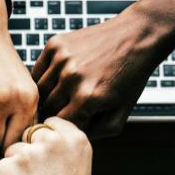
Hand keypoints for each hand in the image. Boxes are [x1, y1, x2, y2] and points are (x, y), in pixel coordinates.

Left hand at [0, 117, 92, 174]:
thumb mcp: (79, 171)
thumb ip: (63, 148)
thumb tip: (42, 133)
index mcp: (76, 139)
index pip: (50, 123)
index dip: (44, 141)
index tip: (47, 160)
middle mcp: (53, 141)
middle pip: (29, 134)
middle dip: (28, 152)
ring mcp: (28, 153)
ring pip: (12, 151)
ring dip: (15, 168)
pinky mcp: (6, 167)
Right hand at [32, 0, 174, 137]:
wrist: (136, 36)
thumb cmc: (130, 76)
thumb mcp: (121, 113)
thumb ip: (97, 133)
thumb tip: (70, 138)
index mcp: (88, 98)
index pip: (61, 126)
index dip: (65, 130)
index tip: (69, 127)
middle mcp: (72, 77)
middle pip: (47, 109)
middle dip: (54, 115)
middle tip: (63, 114)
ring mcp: (62, 59)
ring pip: (39, 91)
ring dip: (46, 98)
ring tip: (60, 98)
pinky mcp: (55, 44)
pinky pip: (37, 71)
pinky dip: (42, 79)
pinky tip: (57, 81)